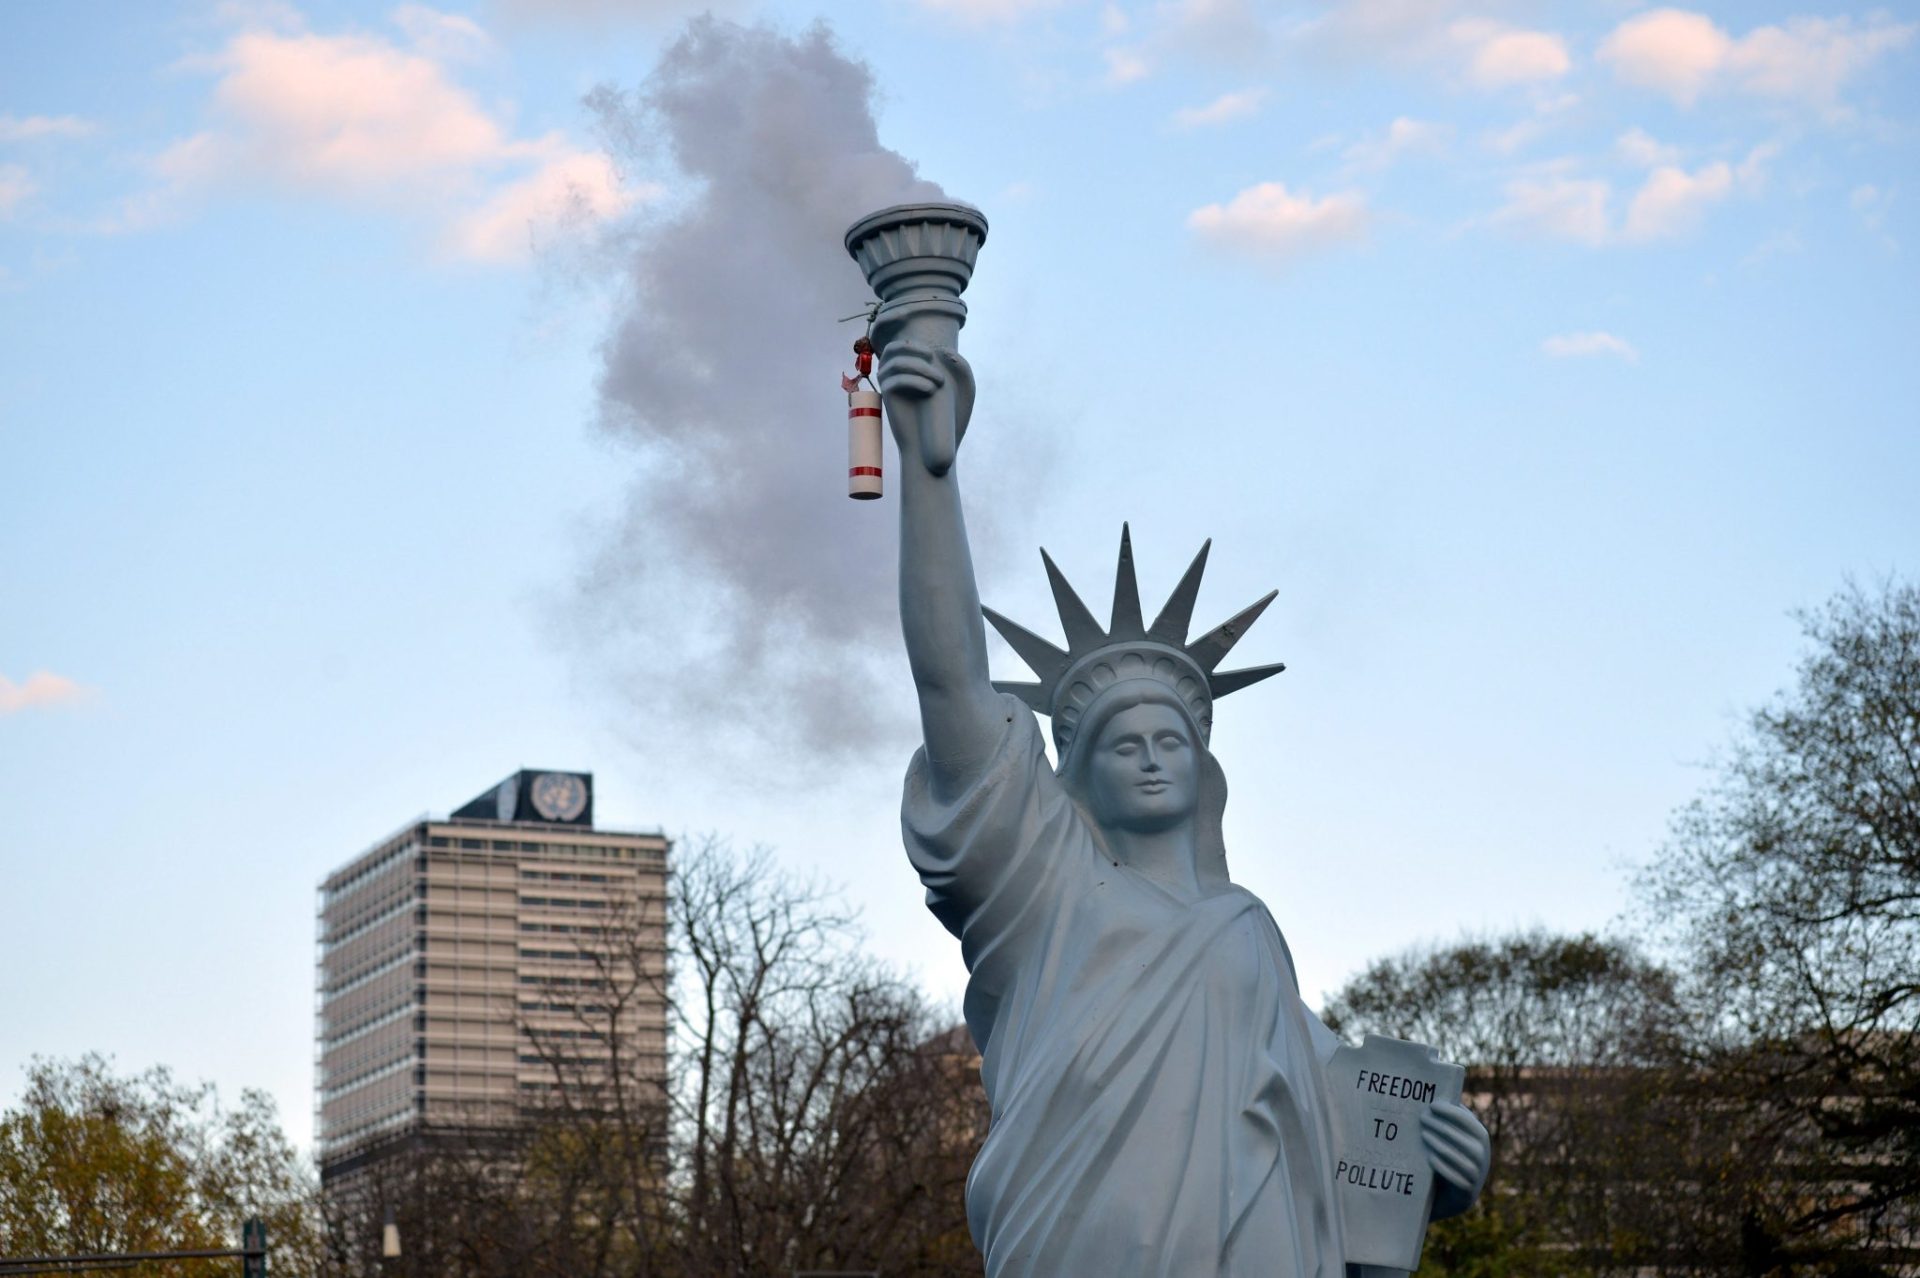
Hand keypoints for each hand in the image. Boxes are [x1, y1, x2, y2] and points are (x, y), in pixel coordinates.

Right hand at [876, 339, 975, 476]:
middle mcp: (898, 377)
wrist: (936, 449)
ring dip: (917, 365)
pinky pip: (891, 381)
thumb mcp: (965, 391)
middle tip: (930, 357)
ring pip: (891, 363)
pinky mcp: (889, 401)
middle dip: (910, 347)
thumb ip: (962, 367)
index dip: (915, 344)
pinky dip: (913, 380)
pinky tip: (930, 390)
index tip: (934, 354)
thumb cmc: (951, 421)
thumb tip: (941, 350)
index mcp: (914, 370)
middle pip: (891, 349)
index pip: (903, 345)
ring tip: (938, 382)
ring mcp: (892, 389)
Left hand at [1421, 1101, 1489, 1220]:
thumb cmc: (1451, 1157)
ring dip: (1437, 1144)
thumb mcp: (1455, 1138)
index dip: (1450, 1112)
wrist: (1452, 1196)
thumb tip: (1439, 1095)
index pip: (1467, 1121)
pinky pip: (1454, 1176)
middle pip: (1459, 1137)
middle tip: (1421, 1118)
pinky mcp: (1467, 1191)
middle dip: (1439, 1126)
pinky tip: (1429, 1158)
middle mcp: (1483, 1155)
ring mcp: (1476, 1174)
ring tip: (1422, 1135)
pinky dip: (1441, 1166)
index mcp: (1481, 1137)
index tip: (1432, 1104)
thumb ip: (1453, 1120)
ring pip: (1455, 1156)